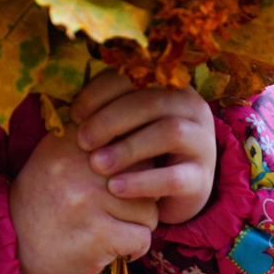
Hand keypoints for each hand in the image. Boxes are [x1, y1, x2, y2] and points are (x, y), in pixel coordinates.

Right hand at [11, 124, 157, 273]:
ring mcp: (88, 200)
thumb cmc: (43, 205)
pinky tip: (118, 250)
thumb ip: (91, 140)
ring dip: (139, 224)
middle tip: (120, 210)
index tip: (118, 179)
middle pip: (144, 171)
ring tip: (116, 230)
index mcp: (70, 140)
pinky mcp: (98, 235)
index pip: (128, 138)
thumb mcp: (55, 159)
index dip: (133, 162)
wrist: (15, 255)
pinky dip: (136, 249)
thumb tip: (139, 130)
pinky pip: (143, 237)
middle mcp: (78, 165)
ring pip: (148, 206)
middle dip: (141, 194)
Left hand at [73, 73, 216, 226]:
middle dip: (111, 120)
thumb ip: (106, 111)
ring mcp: (203, 143)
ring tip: (97, 165)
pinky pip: (174, 177)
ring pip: (169, 132)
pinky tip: (115, 188)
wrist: (174, 195)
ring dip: (127, 148)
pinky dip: (141, 182)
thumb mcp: (126, 127)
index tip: (74, 115)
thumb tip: (71, 110)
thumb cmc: (142, 152)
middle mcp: (193, 108)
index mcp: (171, 87)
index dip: (101, 92)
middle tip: (82, 141)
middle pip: (153, 101)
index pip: (136, 77)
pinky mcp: (202, 179)